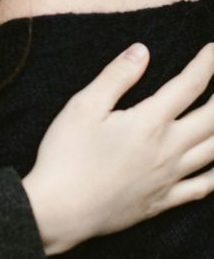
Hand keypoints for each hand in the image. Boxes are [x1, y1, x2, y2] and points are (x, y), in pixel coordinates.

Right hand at [22, 43, 213, 254]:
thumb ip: (116, 77)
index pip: (189, 86)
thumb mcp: (83, 107)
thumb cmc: (67, 154)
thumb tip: (142, 51)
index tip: (213, 48)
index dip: (207, 65)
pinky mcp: (161, 201)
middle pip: (213, 119)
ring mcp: (168, 178)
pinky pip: (201, 188)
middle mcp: (168, 150)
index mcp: (149, 123)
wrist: (61, 210)